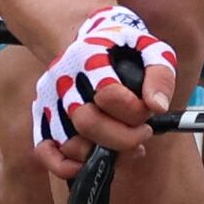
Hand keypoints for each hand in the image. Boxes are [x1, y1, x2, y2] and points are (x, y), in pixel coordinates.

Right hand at [29, 4, 171, 166]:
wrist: (90, 38)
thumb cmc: (124, 49)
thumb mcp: (150, 49)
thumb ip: (160, 75)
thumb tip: (157, 107)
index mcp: (89, 56)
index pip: (108, 94)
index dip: (134, 111)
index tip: (150, 112)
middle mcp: (64, 79)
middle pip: (87, 122)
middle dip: (124, 138)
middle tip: (143, 133)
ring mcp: (51, 100)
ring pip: (70, 143)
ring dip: (102, 153)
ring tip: (125, 145)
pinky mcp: (43, 118)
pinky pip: (43, 151)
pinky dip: (63, 166)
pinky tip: (87, 166)